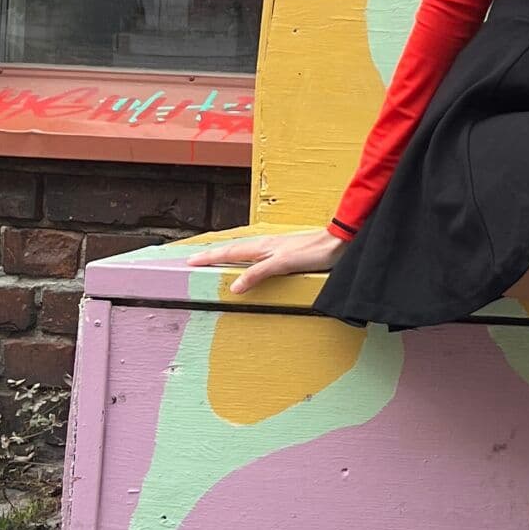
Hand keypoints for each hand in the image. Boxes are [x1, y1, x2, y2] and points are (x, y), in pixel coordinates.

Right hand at [204, 228, 345, 295]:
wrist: (338, 242)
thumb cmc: (314, 251)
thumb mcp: (283, 264)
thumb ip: (258, 274)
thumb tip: (234, 287)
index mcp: (262, 247)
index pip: (229, 253)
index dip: (209, 258)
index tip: (190, 262)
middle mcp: (266, 245)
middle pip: (233, 250)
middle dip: (212, 255)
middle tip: (194, 260)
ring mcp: (276, 248)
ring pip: (244, 251)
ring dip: (227, 255)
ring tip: (214, 259)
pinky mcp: (286, 252)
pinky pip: (257, 255)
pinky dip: (245, 258)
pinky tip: (249, 261)